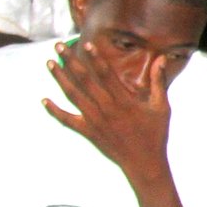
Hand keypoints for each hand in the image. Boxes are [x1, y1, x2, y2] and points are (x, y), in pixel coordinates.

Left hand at [42, 39, 174, 187]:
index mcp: (124, 101)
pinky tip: (44, 100)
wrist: (143, 163)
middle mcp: (106, 108)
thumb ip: (158, 81)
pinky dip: (54, 111)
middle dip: (70, 61)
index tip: (85, 44)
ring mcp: (94, 120)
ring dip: (60, 78)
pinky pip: (67, 120)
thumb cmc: (155, 134)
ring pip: (73, 95)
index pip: (106, 74)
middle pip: (84, 80)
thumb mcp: (162, 106)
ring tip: (49, 63)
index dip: (95, 58)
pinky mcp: (88, 132)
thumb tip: (162, 59)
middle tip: (58, 46)